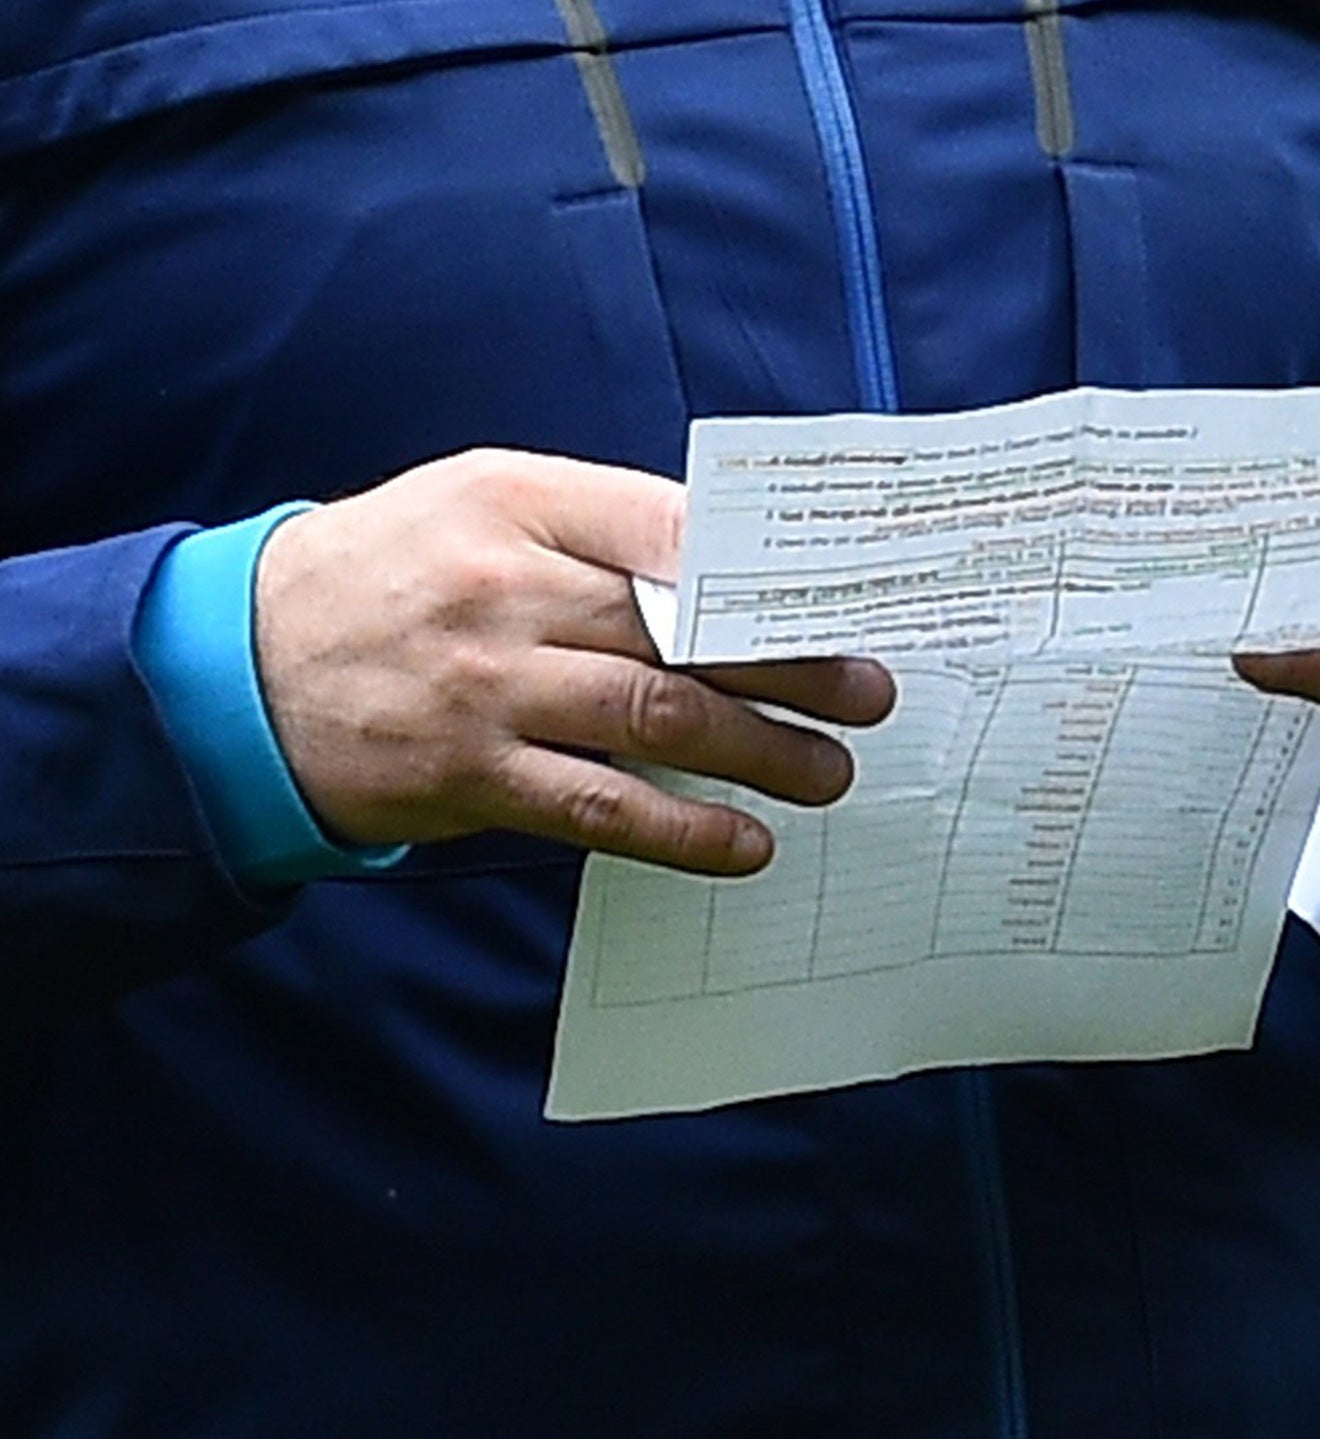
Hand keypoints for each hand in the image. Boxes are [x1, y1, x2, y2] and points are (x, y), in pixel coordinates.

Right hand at [254, 448, 894, 873]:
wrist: (239, 666)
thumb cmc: (387, 575)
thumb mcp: (477, 504)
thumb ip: (595, 524)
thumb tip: (726, 564)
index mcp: (518, 503)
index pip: (671, 525)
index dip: (768, 567)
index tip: (843, 595)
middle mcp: (509, 590)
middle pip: (685, 630)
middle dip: (793, 666)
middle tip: (869, 692)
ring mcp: (491, 688)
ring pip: (658, 718)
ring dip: (761, 750)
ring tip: (829, 771)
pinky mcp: (474, 775)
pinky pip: (601, 808)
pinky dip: (682, 830)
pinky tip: (743, 843)